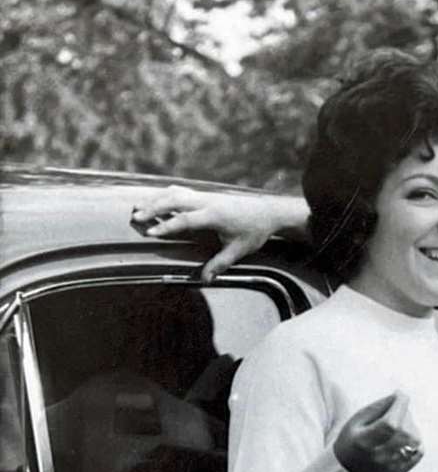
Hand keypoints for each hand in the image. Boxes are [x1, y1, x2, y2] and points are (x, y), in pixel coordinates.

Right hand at [129, 187, 307, 281]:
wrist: (267, 212)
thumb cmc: (254, 232)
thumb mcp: (238, 251)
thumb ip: (220, 264)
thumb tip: (206, 279)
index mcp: (214, 215)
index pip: (185, 219)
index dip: (167, 226)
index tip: (151, 233)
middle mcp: (207, 202)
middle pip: (174, 200)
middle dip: (153, 208)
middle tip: (136, 217)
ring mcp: (205, 196)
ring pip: (175, 193)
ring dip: (155, 199)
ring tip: (138, 207)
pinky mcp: (206, 195)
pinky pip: (181, 191)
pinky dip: (166, 195)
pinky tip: (155, 200)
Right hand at [334, 391, 423, 471]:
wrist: (350, 469)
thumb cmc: (353, 438)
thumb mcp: (358, 418)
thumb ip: (379, 406)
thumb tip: (400, 396)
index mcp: (363, 441)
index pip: (389, 424)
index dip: (399, 407)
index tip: (400, 395)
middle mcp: (378, 456)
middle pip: (404, 431)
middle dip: (404, 414)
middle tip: (396, 410)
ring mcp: (390, 466)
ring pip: (414, 440)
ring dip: (411, 426)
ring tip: (399, 424)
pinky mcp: (400, 471)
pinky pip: (419, 451)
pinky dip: (415, 439)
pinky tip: (405, 436)